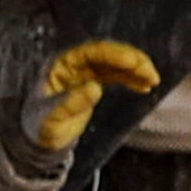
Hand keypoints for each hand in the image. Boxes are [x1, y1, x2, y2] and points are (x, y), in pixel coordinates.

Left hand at [24, 39, 160, 154]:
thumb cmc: (39, 127)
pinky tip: (145, 85)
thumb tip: (96, 88)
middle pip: (105, 54)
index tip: (133, 62)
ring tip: (152, 79)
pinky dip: (130, 79)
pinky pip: (114, 75)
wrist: (38, 138)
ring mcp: (83, 72)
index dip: (113, 54)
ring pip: (113, 64)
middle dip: (130, 60)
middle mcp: (73, 64)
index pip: (90, 52)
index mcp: (60, 64)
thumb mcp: (50, 118)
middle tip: (150, 71)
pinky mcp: (92, 82)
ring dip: (134, 69)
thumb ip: (70, 103)